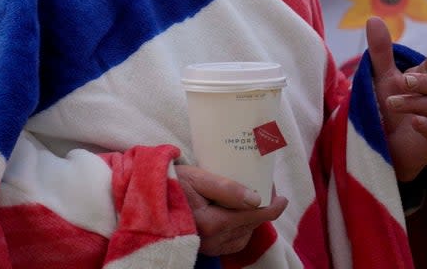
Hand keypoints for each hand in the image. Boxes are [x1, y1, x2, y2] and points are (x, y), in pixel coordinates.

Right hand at [174, 164, 288, 255]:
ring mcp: (208, 247)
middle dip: (262, 208)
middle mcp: (213, 240)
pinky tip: (236, 215)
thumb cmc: (170, 183)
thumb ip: (227, 188)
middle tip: (264, 189)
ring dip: (252, 220)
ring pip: (244, 236)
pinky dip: (240, 230)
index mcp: (213, 223)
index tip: (281, 196)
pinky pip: (232, 243)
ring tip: (251, 201)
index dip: (273, 206)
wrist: (145, 200)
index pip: (255, 217)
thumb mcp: (198, 178)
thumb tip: (256, 199)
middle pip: (252, 226)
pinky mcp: (204, 248)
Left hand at [366, 16, 426, 181]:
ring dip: (411, 103)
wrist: (388, 144)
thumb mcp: (383, 78)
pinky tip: (414, 122)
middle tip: (402, 81)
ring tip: (390, 104)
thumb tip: (373, 18)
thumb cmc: (389, 107)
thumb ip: (381, 51)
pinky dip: (425, 124)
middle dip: (420, 82)